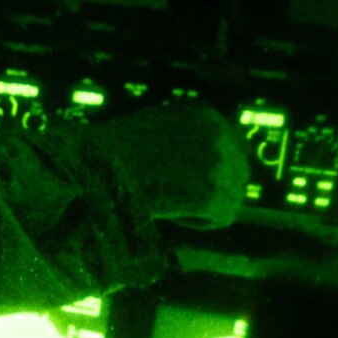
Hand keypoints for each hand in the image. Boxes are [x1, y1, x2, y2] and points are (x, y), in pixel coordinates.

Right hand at [95, 102, 249, 229]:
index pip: (236, 142)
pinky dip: (201, 222)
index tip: (209, 179)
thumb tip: (204, 157)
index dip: (224, 164)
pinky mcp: (212, 196)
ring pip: (233, 196)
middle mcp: (219, 138)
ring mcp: (218, 167)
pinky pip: (221, 217)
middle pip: (240, 171)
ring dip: (209, 205)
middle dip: (220, 186)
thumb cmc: (115, 148)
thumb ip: (186, 133)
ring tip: (176, 206)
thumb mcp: (156, 124)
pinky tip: (175, 216)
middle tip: (192, 198)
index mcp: (205, 116)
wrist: (97, 167)